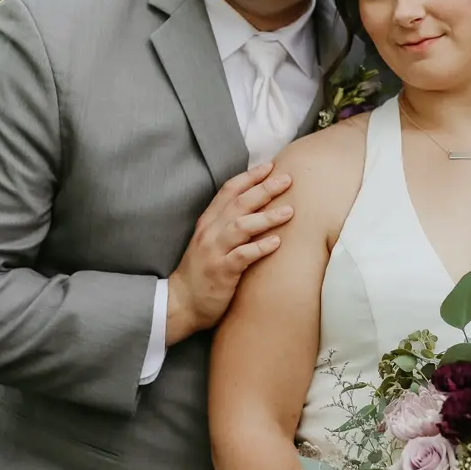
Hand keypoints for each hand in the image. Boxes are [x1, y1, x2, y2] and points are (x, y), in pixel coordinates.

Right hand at [166, 161, 293, 343]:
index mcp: (208, 222)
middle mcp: (210, 232)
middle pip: (239, 203)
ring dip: (266, 217)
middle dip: (264, 189)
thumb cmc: (201, 272)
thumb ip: (227, 224)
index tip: (270, 167)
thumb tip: (256, 207)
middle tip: (287, 179)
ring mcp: (214, 252)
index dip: (249, 177)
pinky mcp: (221, 271)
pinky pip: (242, 256)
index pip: (228, 191)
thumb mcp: (210, 242)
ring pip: (241, 226)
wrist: (181, 302)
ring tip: (289, 212)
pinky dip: (260, 247)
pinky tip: (277, 242)